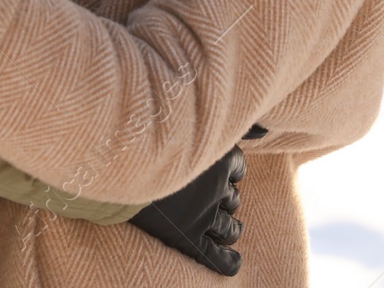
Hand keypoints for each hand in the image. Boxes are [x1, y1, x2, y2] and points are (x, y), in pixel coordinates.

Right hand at [127, 128, 263, 277]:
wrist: (121, 164)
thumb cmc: (148, 137)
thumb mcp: (182, 123)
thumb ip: (217, 121)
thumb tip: (262, 129)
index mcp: (217, 159)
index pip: (238, 168)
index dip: (231, 172)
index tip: (222, 173)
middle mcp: (216, 189)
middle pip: (233, 198)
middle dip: (228, 199)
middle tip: (216, 200)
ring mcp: (203, 216)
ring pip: (230, 227)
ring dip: (231, 228)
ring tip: (230, 229)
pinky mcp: (188, 238)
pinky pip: (217, 256)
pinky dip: (230, 261)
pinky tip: (234, 261)